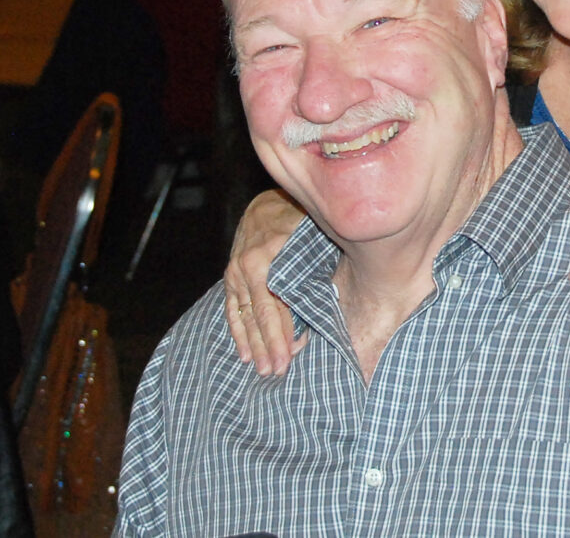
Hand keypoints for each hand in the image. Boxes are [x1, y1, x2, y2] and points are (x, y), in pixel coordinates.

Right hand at [224, 189, 306, 375]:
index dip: (284, 330)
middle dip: (269, 345)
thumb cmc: (296, 221)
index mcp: (269, 257)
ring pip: (245, 316)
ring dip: (253, 345)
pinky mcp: (230, 278)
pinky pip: (232, 310)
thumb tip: (332, 298)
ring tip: (262, 369)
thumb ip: (316, 262)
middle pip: (260, 314)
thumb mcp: (310, 234)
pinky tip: (243, 354)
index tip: (292, 353)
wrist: (265, 207)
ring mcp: (235, 274)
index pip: (276, 303)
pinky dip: (238, 332)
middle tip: (276, 371)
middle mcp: (248, 267)